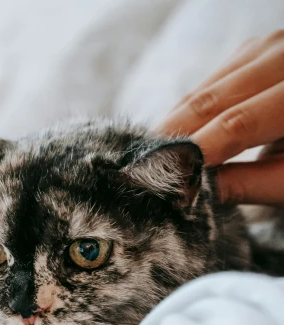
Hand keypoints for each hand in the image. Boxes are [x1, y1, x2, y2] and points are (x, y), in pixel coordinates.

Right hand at [157, 31, 283, 204]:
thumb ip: (245, 184)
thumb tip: (189, 191)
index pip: (239, 123)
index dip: (196, 151)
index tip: (163, 178)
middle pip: (213, 100)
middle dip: (173, 136)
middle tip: (142, 167)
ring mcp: (266, 48)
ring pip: (204, 90)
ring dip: (174, 124)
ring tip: (151, 156)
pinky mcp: (250, 52)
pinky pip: (207, 83)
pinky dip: (186, 112)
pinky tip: (172, 136)